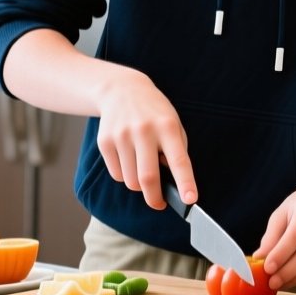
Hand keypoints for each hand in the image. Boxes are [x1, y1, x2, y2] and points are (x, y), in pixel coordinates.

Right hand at [91, 67, 195, 210]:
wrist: (121, 90)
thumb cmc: (154, 112)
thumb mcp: (173, 123)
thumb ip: (175, 150)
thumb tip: (169, 182)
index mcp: (167, 126)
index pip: (179, 160)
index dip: (185, 183)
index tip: (190, 200)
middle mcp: (144, 131)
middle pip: (148, 178)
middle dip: (155, 198)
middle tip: (160, 204)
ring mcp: (122, 136)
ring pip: (131, 181)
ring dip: (139, 185)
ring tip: (143, 168)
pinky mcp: (105, 142)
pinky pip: (117, 175)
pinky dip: (125, 175)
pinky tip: (129, 159)